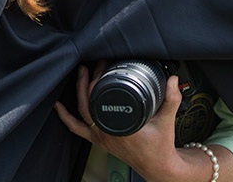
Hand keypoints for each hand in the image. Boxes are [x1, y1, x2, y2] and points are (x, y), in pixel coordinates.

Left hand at [55, 64, 189, 180]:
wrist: (158, 166)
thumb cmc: (160, 148)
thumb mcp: (167, 121)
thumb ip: (171, 99)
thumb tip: (173, 80)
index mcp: (119, 128)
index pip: (100, 100)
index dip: (97, 80)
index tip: (104, 66)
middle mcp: (106, 134)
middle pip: (86, 103)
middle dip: (86, 81)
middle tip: (92, 66)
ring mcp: (100, 138)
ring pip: (80, 114)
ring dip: (78, 93)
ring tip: (81, 75)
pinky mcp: (100, 141)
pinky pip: (77, 129)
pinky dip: (66, 118)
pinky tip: (59, 107)